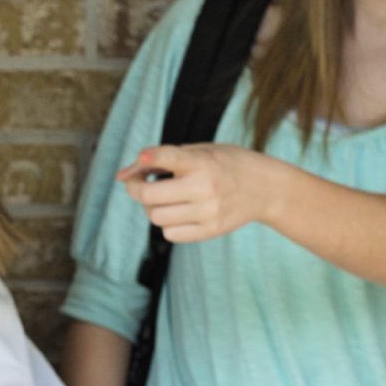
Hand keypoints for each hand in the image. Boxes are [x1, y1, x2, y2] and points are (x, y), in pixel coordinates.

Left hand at [120, 143, 290, 243]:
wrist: (264, 188)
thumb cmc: (223, 164)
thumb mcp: (199, 151)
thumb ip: (161, 159)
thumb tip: (121, 176)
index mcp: (203, 162)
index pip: (172, 159)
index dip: (152, 158)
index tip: (142, 158)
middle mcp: (205, 188)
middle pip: (149, 196)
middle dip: (136, 188)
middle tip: (137, 183)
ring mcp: (208, 212)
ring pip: (156, 217)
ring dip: (151, 208)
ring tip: (162, 198)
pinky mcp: (211, 231)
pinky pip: (170, 234)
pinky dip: (167, 224)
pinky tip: (176, 212)